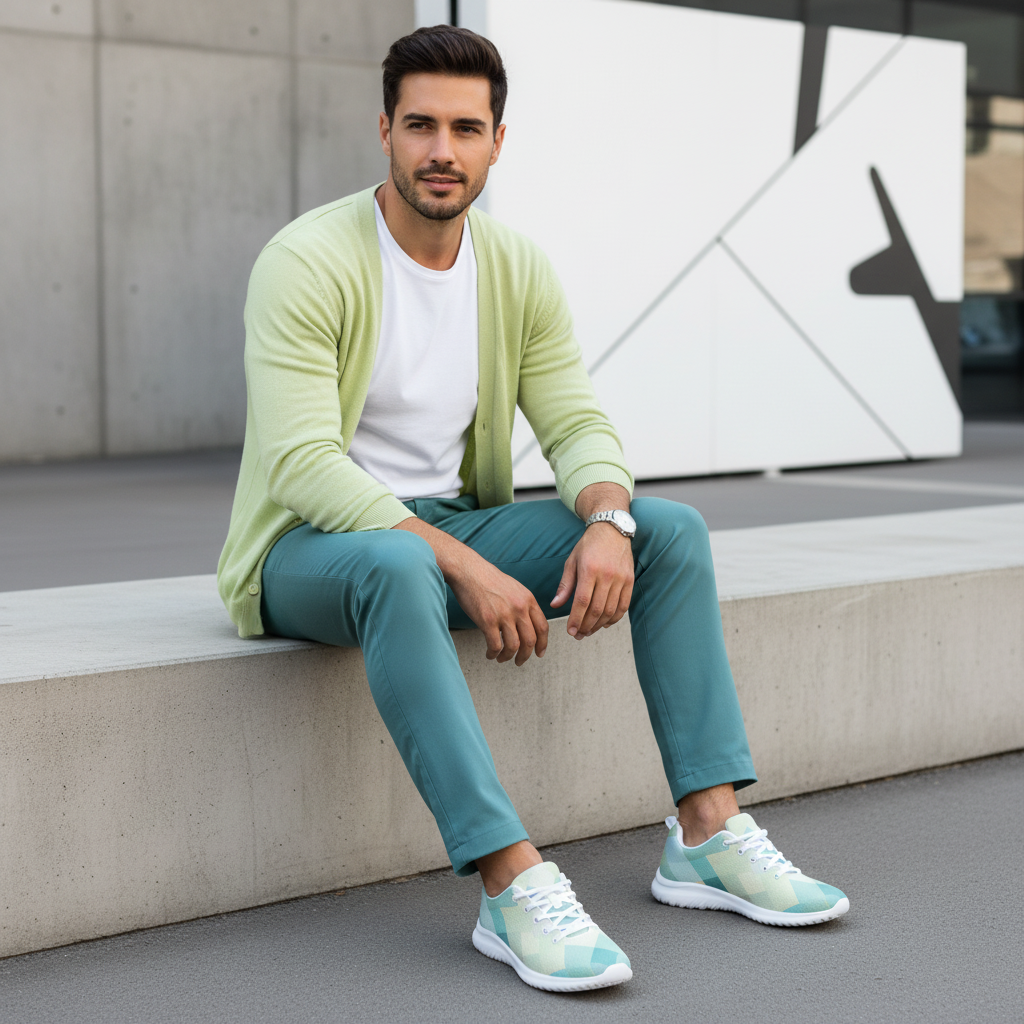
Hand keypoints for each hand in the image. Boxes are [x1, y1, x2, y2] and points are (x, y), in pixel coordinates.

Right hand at [448, 560, 549, 665]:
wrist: (468, 570)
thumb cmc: (488, 579)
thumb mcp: (514, 588)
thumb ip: (523, 604)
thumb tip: (527, 624)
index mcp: (528, 599)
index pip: (543, 627)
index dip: (542, 644)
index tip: (539, 653)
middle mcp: (519, 608)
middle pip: (530, 640)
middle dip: (526, 656)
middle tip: (519, 661)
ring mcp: (504, 615)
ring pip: (514, 646)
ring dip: (508, 657)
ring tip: (501, 658)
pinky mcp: (488, 620)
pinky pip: (496, 646)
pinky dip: (494, 654)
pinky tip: (490, 654)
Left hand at [550, 522, 633, 637]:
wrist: (612, 530)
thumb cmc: (588, 546)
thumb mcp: (572, 561)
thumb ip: (565, 585)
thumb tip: (555, 605)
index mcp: (589, 569)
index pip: (582, 601)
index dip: (576, 619)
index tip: (571, 631)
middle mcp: (606, 575)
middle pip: (597, 609)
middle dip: (586, 626)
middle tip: (579, 635)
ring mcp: (620, 578)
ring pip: (610, 610)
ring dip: (599, 625)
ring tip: (589, 631)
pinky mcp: (630, 581)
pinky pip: (624, 606)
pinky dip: (615, 618)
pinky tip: (605, 623)